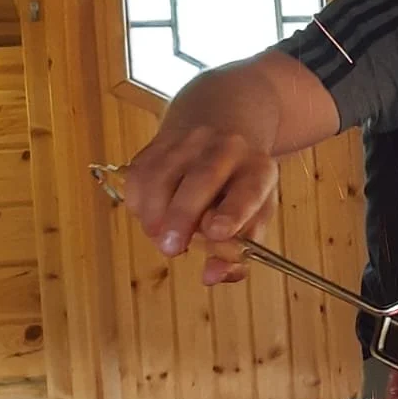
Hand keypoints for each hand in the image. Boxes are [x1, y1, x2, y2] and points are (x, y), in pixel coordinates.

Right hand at [123, 124, 278, 283]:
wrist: (222, 121)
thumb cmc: (240, 181)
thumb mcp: (256, 211)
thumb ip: (239, 250)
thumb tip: (212, 277)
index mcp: (258, 170)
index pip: (249, 191)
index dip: (233, 213)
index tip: (216, 232)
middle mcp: (227, 149)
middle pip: (202, 179)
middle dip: (182, 216)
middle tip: (171, 249)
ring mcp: (191, 141)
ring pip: (162, 176)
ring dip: (154, 214)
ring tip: (160, 237)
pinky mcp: (159, 141)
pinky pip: (139, 174)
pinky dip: (139, 203)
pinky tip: (152, 216)